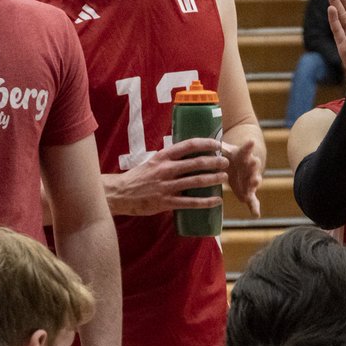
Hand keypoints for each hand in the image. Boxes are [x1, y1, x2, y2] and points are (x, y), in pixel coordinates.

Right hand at [108, 137, 227, 215]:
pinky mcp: (166, 202)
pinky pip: (190, 202)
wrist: (119, 194)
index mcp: (163, 157)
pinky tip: (216, 201)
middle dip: (214, 162)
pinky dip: (206, 202)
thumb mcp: (152, 163)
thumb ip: (169, 160)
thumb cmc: (138, 178)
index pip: (188, 145)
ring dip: (213, 179)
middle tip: (226, 162)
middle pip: (196, 163)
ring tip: (224, 178)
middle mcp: (166, 169)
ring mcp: (166, 186)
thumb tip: (188, 155)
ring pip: (196, 181)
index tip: (217, 144)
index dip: (205, 143)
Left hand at [222, 139, 261, 216]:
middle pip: (254, 164)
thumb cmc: (229, 157)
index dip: (248, 146)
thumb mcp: (224, 150)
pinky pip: (253, 200)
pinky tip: (255, 215)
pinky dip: (254, 207)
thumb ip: (219, 148)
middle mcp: (250, 166)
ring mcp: (251, 179)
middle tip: (254, 161)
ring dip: (255, 181)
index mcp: (243, 155)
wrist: (241, 165)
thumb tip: (206, 141)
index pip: (246, 149)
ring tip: (254, 182)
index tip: (251, 141)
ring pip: (255, 180)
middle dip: (254, 164)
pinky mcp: (250, 191)